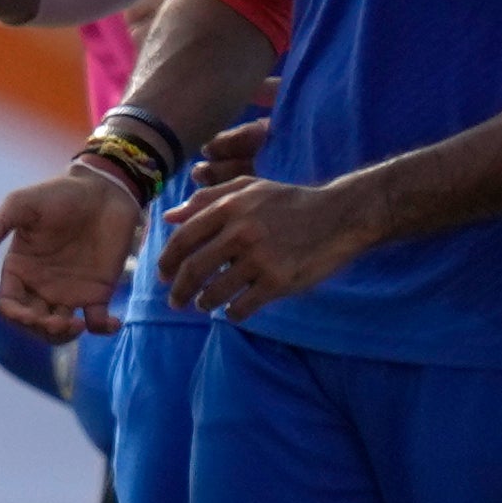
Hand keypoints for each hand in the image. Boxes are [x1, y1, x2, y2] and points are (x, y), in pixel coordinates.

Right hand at [0, 169, 140, 339]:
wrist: (102, 189)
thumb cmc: (59, 193)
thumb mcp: (23, 203)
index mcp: (20, 269)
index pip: (9, 306)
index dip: (16, 317)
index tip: (30, 315)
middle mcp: (41, 286)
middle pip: (33, 324)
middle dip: (43, 330)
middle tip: (61, 322)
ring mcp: (69, 291)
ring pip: (61, 330)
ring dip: (66, 336)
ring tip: (79, 324)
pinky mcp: (98, 292)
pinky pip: (98, 322)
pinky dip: (104, 329)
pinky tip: (113, 323)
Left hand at [156, 119, 384, 317]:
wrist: (338, 216)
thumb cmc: (288, 202)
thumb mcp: (248, 189)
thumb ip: (206, 200)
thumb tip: (168, 217)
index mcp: (229, 207)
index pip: (183, 239)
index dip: (167, 261)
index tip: (163, 276)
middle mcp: (241, 232)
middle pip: (194, 269)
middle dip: (179, 290)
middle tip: (175, 302)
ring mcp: (260, 258)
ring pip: (215, 292)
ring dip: (203, 303)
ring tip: (203, 304)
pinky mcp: (278, 282)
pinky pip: (242, 307)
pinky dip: (231, 313)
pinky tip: (232, 310)